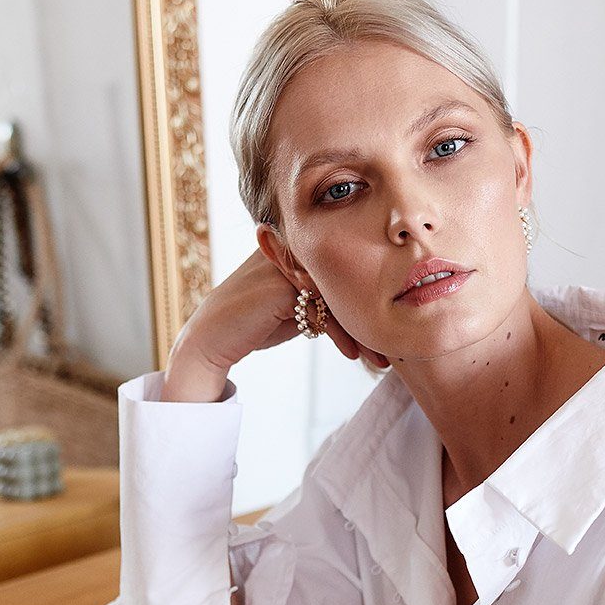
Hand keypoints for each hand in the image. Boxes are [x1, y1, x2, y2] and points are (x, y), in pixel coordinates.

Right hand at [163, 251, 386, 401]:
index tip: (388, 330)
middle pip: (346, 279)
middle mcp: (290, 247)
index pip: (344, 268)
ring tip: (377, 358)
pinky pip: (322, 309)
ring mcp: (284, 264)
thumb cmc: (255, 323)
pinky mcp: (280, 285)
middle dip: (372, 316)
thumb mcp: (296, 305)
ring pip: (338, 295)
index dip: (368, 300)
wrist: (212, 339)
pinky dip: (340, 333)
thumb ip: (324, 297)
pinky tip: (349, 353)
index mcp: (295, 246)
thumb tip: (369, 309)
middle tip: (392, 348)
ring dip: (362, 330)